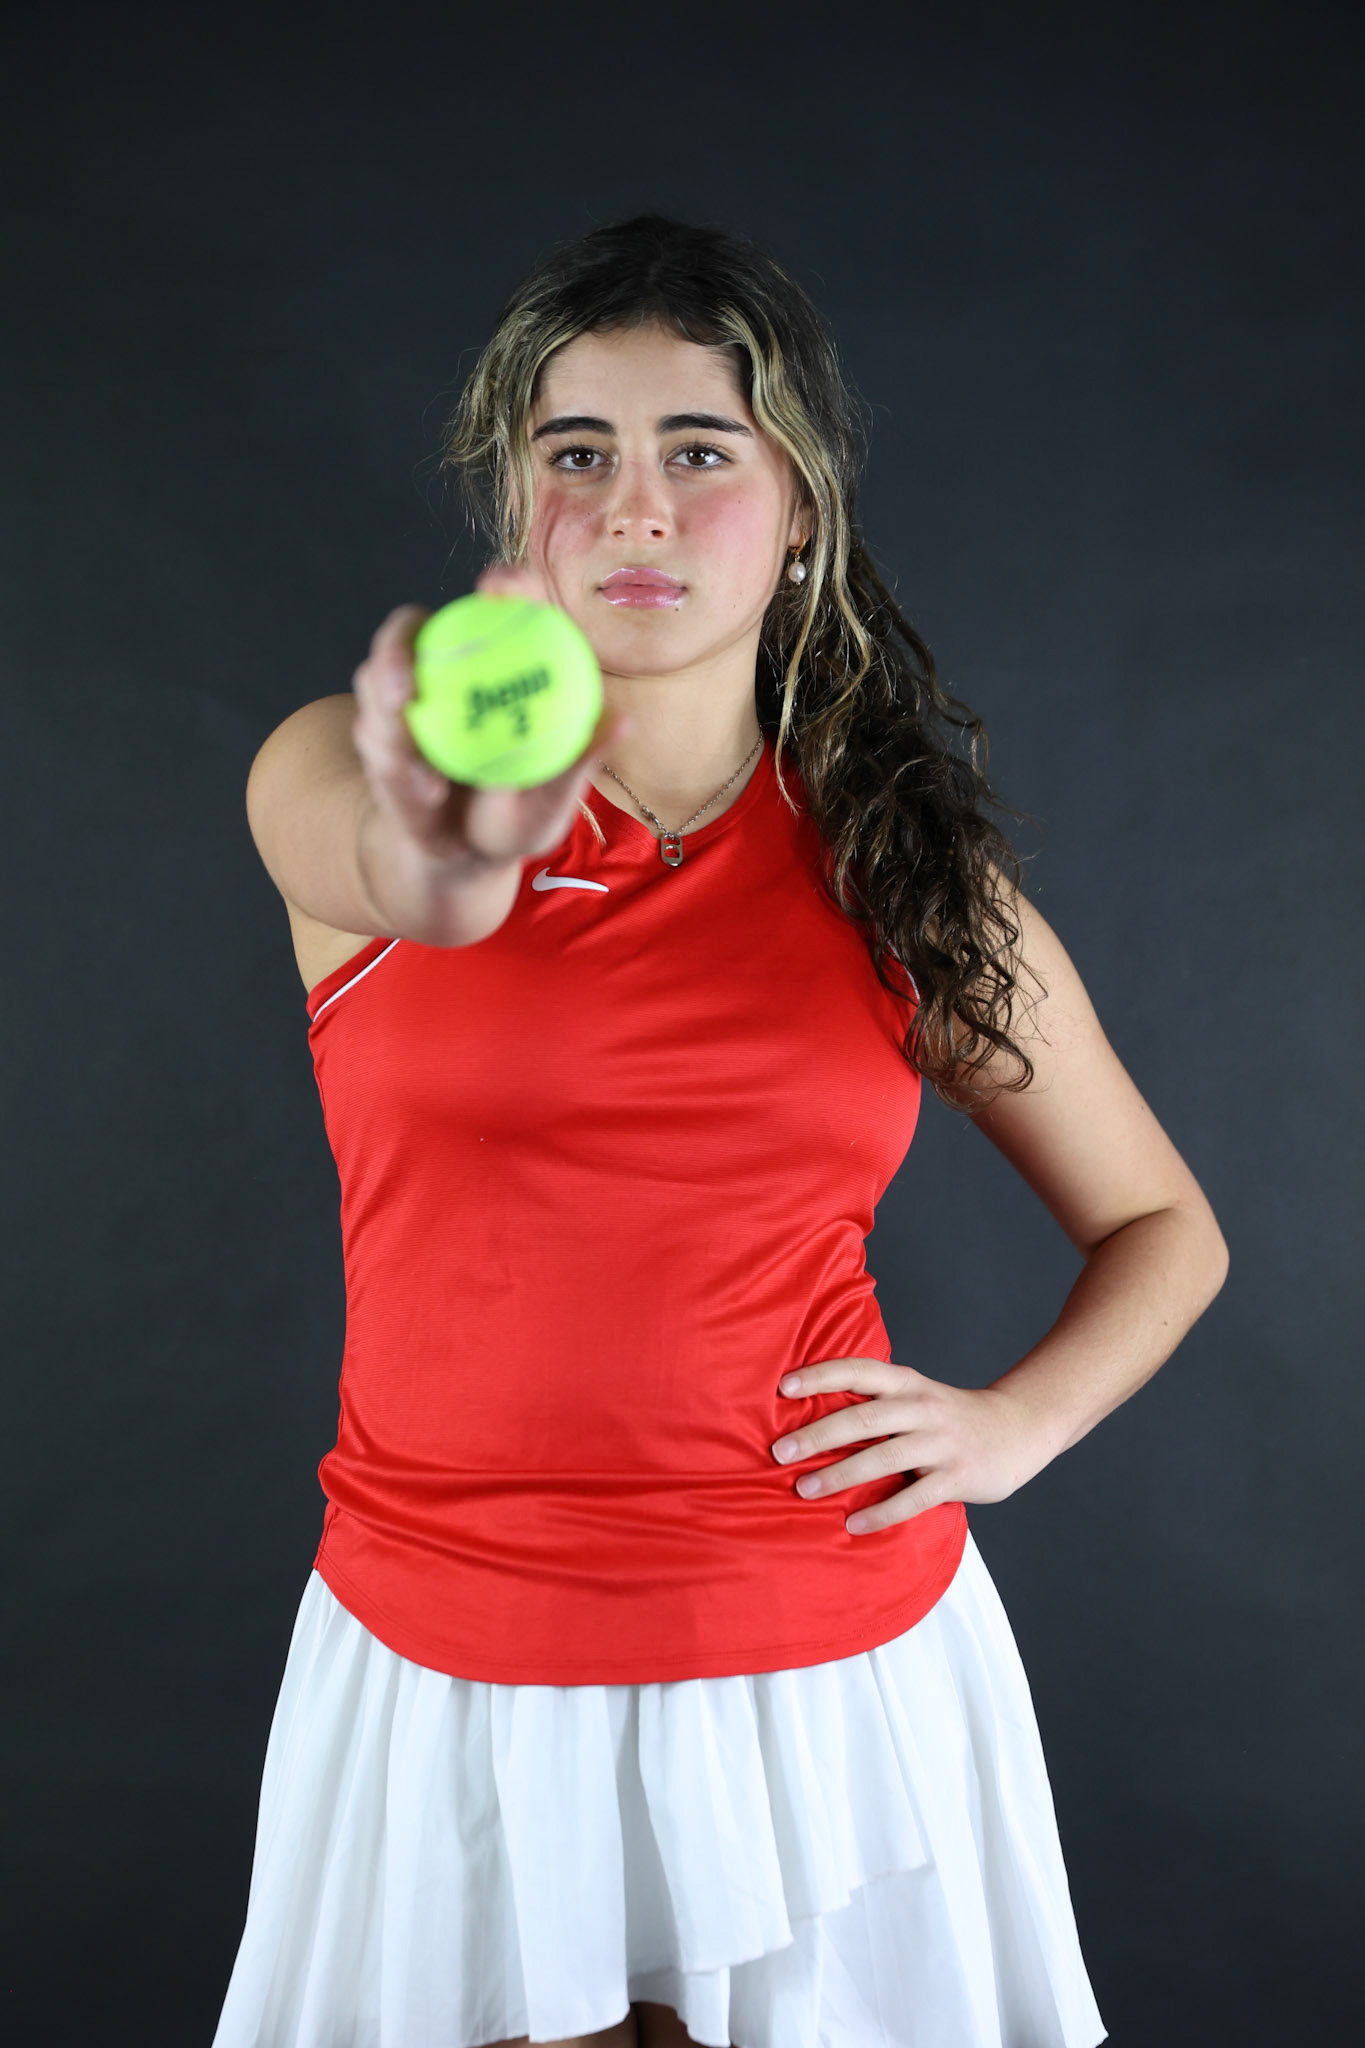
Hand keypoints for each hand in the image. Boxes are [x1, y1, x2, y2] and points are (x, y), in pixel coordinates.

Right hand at [351, 581, 630, 871]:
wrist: (465, 855)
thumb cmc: (518, 816)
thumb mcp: (552, 798)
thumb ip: (576, 762)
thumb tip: (621, 722)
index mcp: (496, 660)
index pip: (501, 605)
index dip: (503, 584)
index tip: (500, 590)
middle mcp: (442, 667)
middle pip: (408, 630)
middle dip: (396, 646)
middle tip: (407, 686)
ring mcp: (402, 699)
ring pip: (376, 685)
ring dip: (388, 720)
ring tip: (417, 766)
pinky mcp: (375, 732)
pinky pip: (374, 739)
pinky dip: (397, 768)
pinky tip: (427, 792)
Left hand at [769, 1357, 1055, 1534]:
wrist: (1018, 1429)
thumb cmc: (950, 1416)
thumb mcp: (916, 1394)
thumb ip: (877, 1401)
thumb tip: (812, 1417)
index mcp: (907, 1384)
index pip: (859, 1370)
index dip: (821, 1375)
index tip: (783, 1387)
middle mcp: (922, 1408)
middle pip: (864, 1417)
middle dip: (818, 1434)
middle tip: (780, 1452)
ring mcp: (941, 1443)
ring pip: (884, 1457)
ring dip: (840, 1475)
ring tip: (804, 1490)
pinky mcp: (957, 1476)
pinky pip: (913, 1498)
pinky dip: (881, 1512)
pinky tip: (853, 1524)